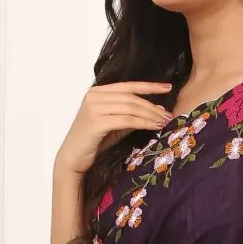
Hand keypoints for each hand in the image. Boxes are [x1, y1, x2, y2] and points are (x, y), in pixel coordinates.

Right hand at [55, 80, 173, 175]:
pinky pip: (126, 120)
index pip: (128, 86)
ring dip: (150, 115)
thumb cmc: (94, 141)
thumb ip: (132, 115)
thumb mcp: (115, 125)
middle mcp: (94, 96)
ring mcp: (94, 108)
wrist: (73, 157)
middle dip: (152, 106)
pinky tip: (153, 126)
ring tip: (164, 122)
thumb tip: (158, 110)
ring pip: (130, 108)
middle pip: (131, 98)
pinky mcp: (96, 122)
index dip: (149, 86)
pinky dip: (142, 123)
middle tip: (169, 115)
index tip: (168, 87)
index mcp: (97, 92)